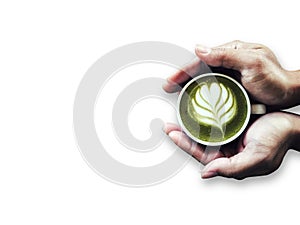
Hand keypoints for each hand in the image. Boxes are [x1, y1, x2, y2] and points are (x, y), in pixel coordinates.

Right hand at [163, 40, 299, 107]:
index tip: (171, 81)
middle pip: (200, 70)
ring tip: (177, 95)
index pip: (201, 60)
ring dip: (190, 86)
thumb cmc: (275, 79)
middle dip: (182, 78)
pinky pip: (212, 89)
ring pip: (204, 80)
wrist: (288, 94)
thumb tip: (200, 49)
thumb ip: (226, 56)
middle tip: (169, 87)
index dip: (184, 70)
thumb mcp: (251, 63)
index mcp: (231, 53)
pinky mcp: (232, 87)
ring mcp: (229, 75)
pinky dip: (201, 94)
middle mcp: (228, 63)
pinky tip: (195, 100)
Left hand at [164, 112, 298, 178]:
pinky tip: (194, 108)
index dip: (185, 145)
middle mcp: (226, 150)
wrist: (291, 124)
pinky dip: (202, 116)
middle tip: (167, 125)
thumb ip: (232, 168)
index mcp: (230, 161)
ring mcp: (228, 137)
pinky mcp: (232, 124)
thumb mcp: (258, 158)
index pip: (202, 155)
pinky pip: (213, 121)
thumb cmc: (278, 140)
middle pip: (198, 144)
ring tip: (175, 116)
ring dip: (189, 125)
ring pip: (203, 132)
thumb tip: (206, 173)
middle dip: (182, 135)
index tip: (172, 134)